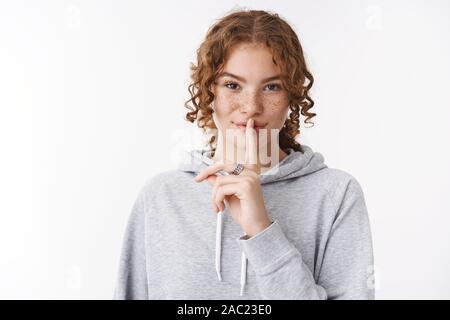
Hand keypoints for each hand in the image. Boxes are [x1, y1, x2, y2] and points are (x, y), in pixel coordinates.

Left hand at [194, 118, 271, 237]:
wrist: (254, 227)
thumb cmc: (243, 211)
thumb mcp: (227, 195)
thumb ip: (219, 182)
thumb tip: (207, 175)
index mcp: (250, 172)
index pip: (251, 150)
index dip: (250, 136)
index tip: (251, 122)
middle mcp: (252, 172)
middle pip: (223, 164)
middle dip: (208, 172)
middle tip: (197, 180)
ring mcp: (250, 178)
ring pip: (219, 181)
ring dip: (214, 196)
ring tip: (217, 207)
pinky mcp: (246, 186)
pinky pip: (220, 188)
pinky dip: (216, 200)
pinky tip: (221, 208)